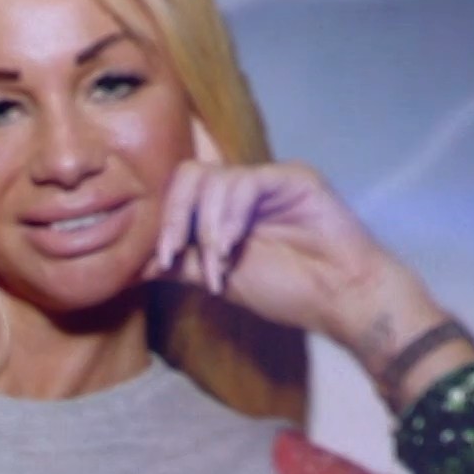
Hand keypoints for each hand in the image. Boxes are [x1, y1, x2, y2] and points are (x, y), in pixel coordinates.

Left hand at [144, 145, 467, 406]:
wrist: (338, 299)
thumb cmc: (285, 289)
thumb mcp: (217, 278)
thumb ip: (180, 265)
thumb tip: (135, 266)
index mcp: (222, 207)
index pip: (178, 192)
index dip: (165, 222)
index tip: (162, 259)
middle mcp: (243, 188)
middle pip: (189, 175)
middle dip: (176, 217)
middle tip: (176, 255)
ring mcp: (267, 180)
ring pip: (215, 180)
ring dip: (209, 228)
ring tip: (221, 263)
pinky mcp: (293, 177)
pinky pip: (247, 181)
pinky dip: (231, 215)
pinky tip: (232, 244)